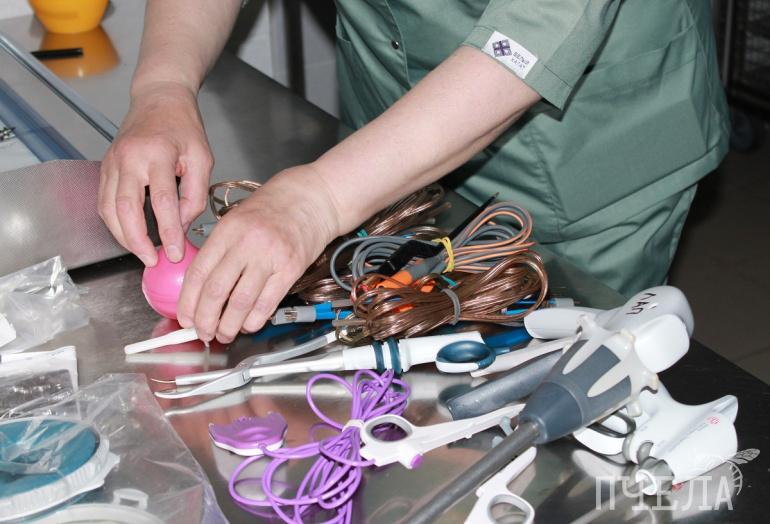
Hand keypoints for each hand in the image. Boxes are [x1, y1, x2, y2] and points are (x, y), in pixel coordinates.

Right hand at [98, 81, 212, 265]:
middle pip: (125, 209)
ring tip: (142, 252)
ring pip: (109, 209)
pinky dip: (114, 222)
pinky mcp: (105, 167)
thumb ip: (194, 194)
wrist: (159, 98)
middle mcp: (129, 158)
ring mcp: (112, 162)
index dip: (169, 233)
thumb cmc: (183, 126)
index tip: (175, 253)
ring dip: (123, 236)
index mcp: (156, 154)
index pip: (162, 203)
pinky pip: (104, 201)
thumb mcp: (202, 158)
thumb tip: (183, 225)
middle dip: (137, 241)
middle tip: (152, 261)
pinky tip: (128, 234)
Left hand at [176, 166, 340, 342]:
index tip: (185, 317)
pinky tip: (248, 325)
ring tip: (224, 334)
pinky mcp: (291, 269)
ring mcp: (271, 257)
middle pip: (217, 291)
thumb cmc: (274, 208)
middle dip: (205, 319)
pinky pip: (267, 303)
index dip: (188, 301)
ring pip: (241, 302)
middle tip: (202, 332)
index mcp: (228, 230)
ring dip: (229, 326)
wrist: (312, 198)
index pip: (199, 272)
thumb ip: (218, 248)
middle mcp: (247, 243)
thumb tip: (200, 287)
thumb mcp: (237, 218)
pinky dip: (254, 320)